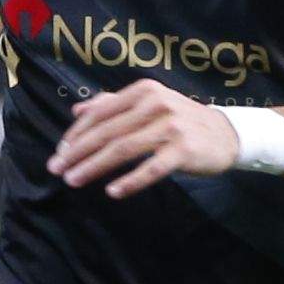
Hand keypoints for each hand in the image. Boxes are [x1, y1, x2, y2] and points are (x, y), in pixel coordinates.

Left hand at [47, 81, 238, 198]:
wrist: (226, 133)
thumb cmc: (181, 120)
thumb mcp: (149, 104)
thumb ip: (114, 104)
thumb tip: (77, 110)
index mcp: (143, 91)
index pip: (100, 113)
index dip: (76, 134)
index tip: (60, 152)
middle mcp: (155, 104)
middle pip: (108, 132)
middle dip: (78, 152)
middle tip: (57, 169)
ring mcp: (171, 127)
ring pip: (123, 149)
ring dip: (94, 166)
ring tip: (74, 180)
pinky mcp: (183, 150)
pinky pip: (151, 168)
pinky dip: (130, 181)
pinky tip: (113, 192)